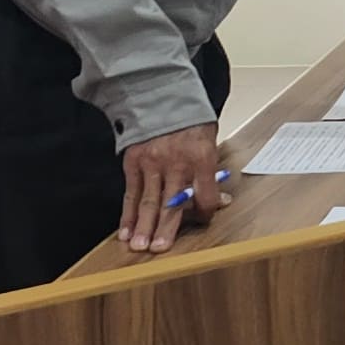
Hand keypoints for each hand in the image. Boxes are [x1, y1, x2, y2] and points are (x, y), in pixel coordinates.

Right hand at [116, 122, 224, 254]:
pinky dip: (127, 213)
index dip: (205, 212)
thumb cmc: (191, 120)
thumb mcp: (210, 140)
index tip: (202, 219)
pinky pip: (131, 192)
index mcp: (201, 157)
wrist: (162, 94)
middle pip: (172, 202)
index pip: (204, 195)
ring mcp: (152, 162)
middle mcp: (176, 162)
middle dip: (165, 228)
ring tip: (139, 246)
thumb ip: (212, 173)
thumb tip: (220, 201)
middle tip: (159, 249)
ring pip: (148, 201)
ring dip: (143, 226)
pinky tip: (125, 231)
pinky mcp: (133, 161)